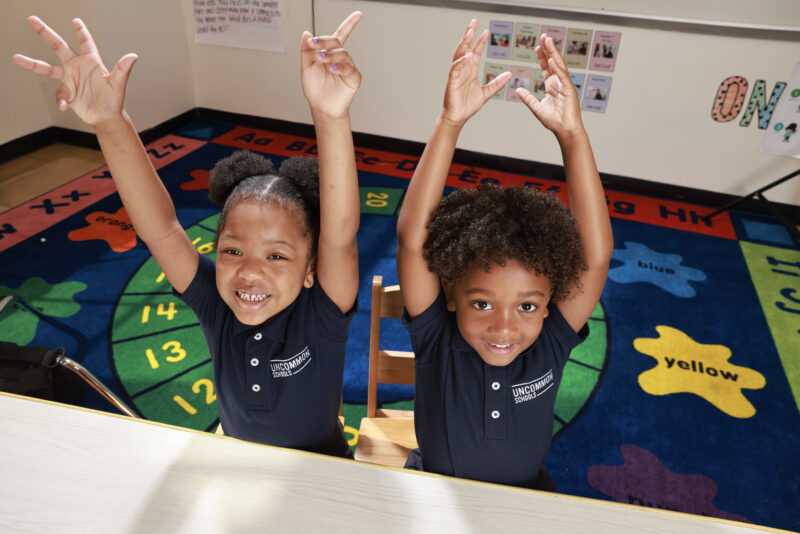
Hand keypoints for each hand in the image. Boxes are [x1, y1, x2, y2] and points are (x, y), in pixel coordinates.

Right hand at [12, 16, 136, 126]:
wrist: (105, 118)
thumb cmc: (114, 101)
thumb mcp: (118, 84)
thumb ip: (123, 69)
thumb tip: (133, 56)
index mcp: (91, 61)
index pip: (85, 42)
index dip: (81, 31)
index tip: (76, 20)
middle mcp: (78, 66)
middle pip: (58, 45)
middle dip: (45, 33)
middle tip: (32, 20)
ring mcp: (70, 78)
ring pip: (47, 67)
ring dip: (32, 63)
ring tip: (16, 58)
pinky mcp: (66, 91)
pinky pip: (58, 92)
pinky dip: (60, 99)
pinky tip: (65, 105)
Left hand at [301, 11, 361, 119]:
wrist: (321, 106)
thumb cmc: (315, 89)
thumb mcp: (306, 67)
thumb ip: (306, 50)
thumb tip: (307, 34)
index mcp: (329, 53)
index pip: (340, 35)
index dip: (349, 24)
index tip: (358, 15)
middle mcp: (340, 59)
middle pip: (337, 42)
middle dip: (325, 41)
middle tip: (315, 45)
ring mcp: (347, 67)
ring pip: (342, 53)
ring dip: (330, 55)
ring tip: (322, 61)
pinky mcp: (353, 78)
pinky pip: (349, 68)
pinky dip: (340, 67)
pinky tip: (333, 69)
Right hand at [442, 19, 510, 126]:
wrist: (458, 117)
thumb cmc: (468, 105)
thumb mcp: (487, 93)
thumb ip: (497, 83)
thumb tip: (509, 74)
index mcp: (470, 71)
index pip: (475, 52)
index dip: (480, 42)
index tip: (486, 31)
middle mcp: (462, 70)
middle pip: (465, 48)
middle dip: (469, 35)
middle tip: (474, 23)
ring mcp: (456, 74)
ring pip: (459, 55)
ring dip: (464, 44)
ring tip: (469, 33)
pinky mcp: (452, 82)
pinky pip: (455, 69)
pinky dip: (461, 62)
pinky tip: (467, 55)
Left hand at [515, 34, 583, 137]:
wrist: (564, 130)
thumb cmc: (554, 121)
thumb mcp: (536, 107)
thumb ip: (528, 98)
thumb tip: (518, 90)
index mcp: (552, 86)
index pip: (546, 67)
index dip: (542, 56)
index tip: (537, 47)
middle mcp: (559, 83)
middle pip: (553, 62)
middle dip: (548, 49)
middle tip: (544, 36)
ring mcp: (565, 85)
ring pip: (559, 65)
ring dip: (553, 53)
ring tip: (548, 41)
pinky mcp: (569, 90)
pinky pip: (562, 76)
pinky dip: (557, 68)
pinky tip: (551, 59)